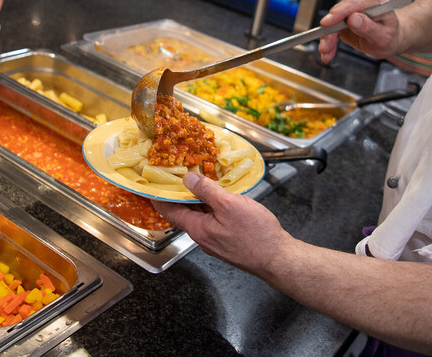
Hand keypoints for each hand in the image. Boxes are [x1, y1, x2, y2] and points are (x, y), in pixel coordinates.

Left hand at [153, 173, 291, 277]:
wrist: (277, 258)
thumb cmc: (256, 234)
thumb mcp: (229, 205)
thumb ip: (207, 191)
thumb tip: (188, 179)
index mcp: (198, 229)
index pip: (170, 211)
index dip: (160, 196)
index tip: (154, 183)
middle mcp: (203, 237)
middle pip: (185, 213)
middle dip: (182, 194)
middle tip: (180, 174)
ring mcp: (216, 240)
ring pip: (201, 216)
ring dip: (199, 199)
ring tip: (201, 180)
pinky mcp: (228, 241)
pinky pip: (214, 220)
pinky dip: (212, 207)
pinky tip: (221, 197)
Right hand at [318, 0, 400, 62]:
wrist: (390, 40)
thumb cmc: (390, 37)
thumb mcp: (383, 37)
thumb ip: (369, 28)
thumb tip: (353, 19)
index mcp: (375, 1)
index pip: (355, 3)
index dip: (340, 12)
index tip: (328, 22)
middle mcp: (362, 2)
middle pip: (340, 13)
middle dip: (330, 31)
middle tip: (326, 45)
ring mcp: (351, 10)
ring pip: (333, 22)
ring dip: (327, 38)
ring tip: (326, 52)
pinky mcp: (344, 19)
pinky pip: (332, 29)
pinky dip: (329, 41)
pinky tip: (328, 52)